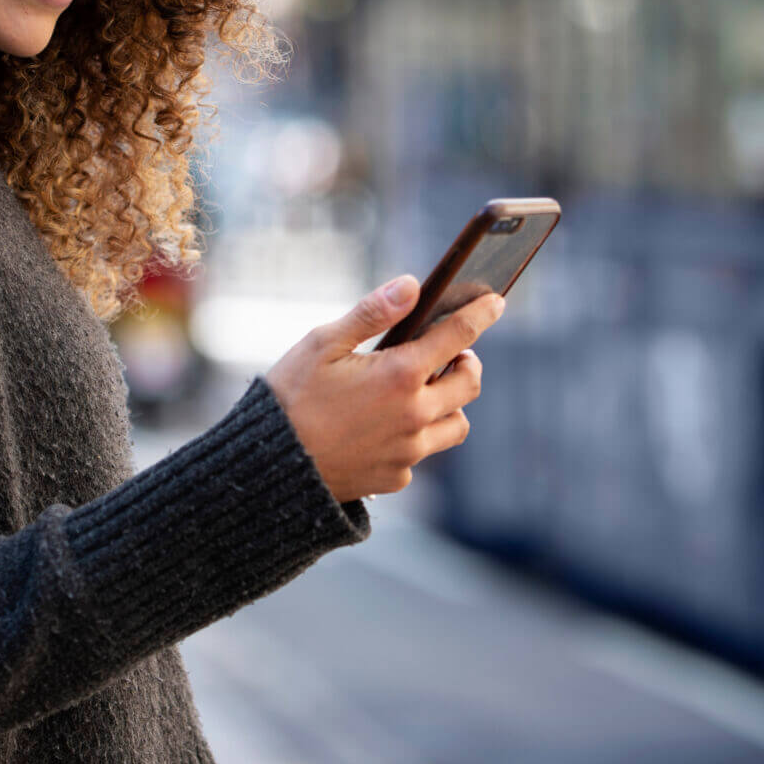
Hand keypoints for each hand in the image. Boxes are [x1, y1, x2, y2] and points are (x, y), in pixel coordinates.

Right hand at [263, 276, 502, 502]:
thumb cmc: (290, 396)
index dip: (482, 314)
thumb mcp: (323, 344)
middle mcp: (414, 415)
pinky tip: (386, 428)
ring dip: (449, 405)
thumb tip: (412, 285)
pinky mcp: (396, 478)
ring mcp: (409, 452)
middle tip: (451, 355)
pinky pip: (422, 455)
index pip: (459, 335)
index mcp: (399, 375)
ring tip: (422, 393)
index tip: (496, 302)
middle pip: (470, 384)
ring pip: (456, 425)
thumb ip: (372, 313)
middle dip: (467, 363)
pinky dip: (415, 437)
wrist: (267, 466)